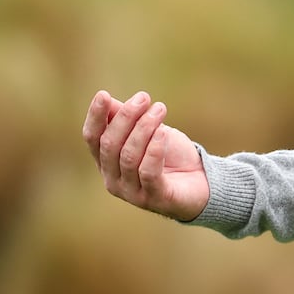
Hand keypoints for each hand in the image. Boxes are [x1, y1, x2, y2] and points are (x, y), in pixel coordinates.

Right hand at [82, 89, 209, 220]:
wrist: (201, 181)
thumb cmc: (170, 154)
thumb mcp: (148, 130)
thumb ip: (125, 118)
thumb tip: (108, 100)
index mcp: (106, 162)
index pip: (92, 138)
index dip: (95, 117)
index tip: (103, 94)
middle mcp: (113, 179)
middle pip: (109, 145)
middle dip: (125, 117)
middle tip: (144, 98)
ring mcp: (131, 192)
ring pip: (128, 156)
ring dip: (144, 128)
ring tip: (160, 109)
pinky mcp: (154, 199)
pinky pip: (148, 172)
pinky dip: (154, 149)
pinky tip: (163, 132)